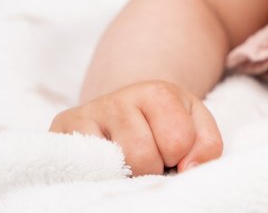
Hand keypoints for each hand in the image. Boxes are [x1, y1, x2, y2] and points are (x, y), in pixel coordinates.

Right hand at [49, 80, 222, 175]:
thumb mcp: (196, 126)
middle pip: (143, 157)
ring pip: (114, 166)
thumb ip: (207, 146)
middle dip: (152, 168)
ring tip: (128, 163)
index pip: (178, 142)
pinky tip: (105, 167)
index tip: (172, 150)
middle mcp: (117, 98)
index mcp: (157, 92)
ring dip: (127, 174)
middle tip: (149, 159)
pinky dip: (99, 175)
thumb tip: (188, 169)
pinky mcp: (60, 131)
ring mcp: (85, 115)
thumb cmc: (163, 124)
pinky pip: (83, 168)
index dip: (180, 155)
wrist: (123, 110)